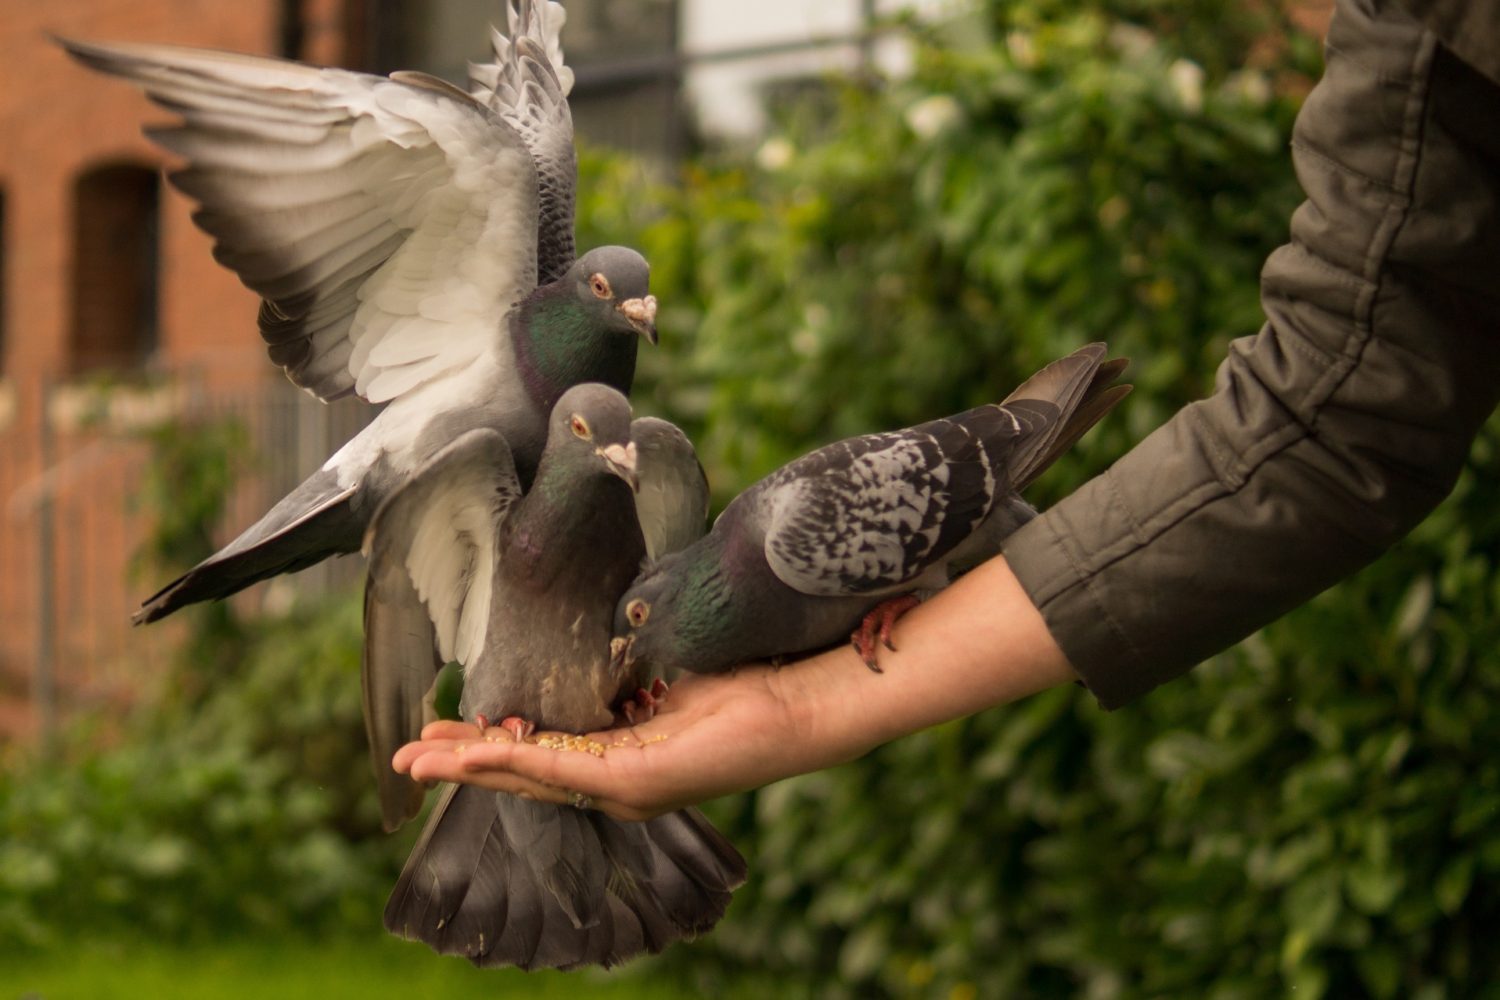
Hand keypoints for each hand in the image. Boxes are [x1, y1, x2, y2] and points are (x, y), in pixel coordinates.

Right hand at [393, 662, 838, 820]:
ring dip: (470, 768)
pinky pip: (564, 769)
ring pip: (531, 776)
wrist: (799, 701)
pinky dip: (511, 763)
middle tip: (407, 758)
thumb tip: (592, 638)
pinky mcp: (641, 779)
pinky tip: (474, 756)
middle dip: (461, 764)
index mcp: (621, 753)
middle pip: (524, 772)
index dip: (487, 743)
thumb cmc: (744, 683)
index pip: (540, 751)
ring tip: (421, 762)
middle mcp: (619, 779)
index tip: (441, 729)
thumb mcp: (666, 671)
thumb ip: (624, 669)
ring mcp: (628, 785)